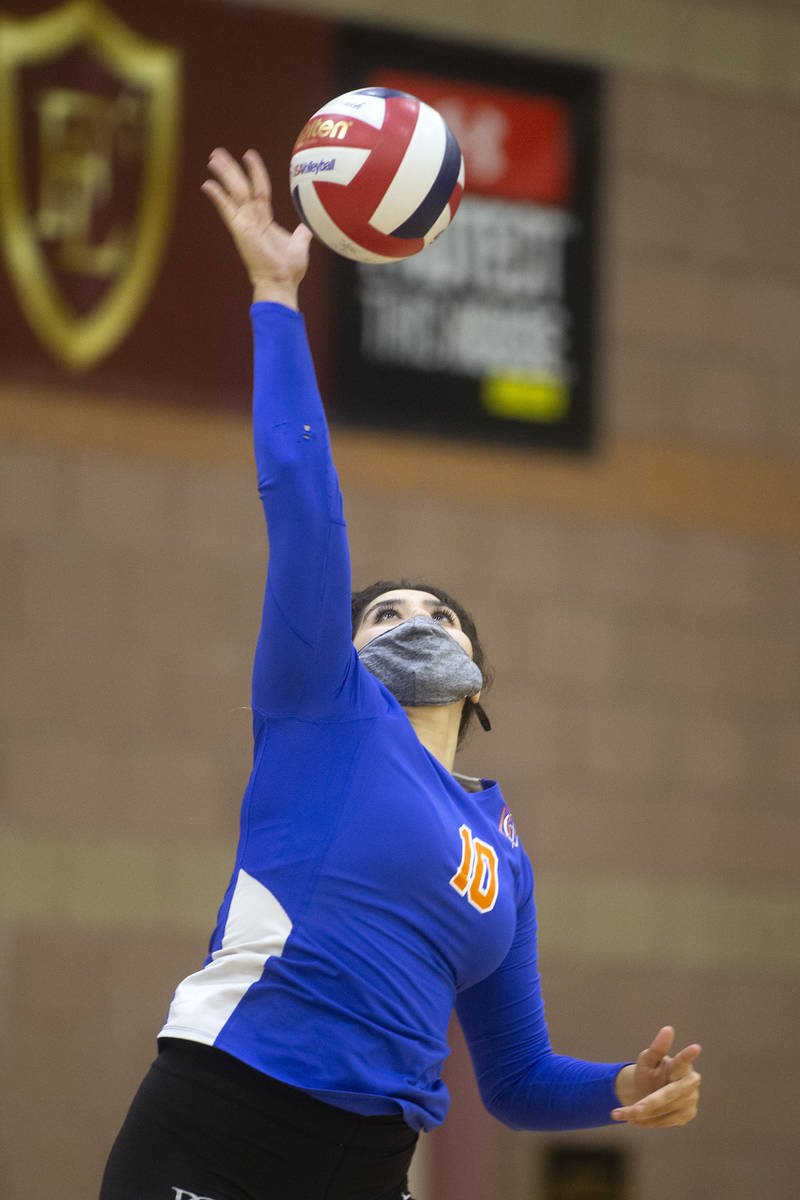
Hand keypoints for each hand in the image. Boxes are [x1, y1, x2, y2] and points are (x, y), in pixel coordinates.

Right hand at [202, 147, 312, 307]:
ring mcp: (244, 224)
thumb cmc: (289, 270)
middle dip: (230, 169)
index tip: (248, 154)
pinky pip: (227, 209)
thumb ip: (303, 231)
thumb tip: (313, 223)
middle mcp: (252, 219)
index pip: (259, 189)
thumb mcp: (300, 244)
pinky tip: (207, 184)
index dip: (255, 172)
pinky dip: (218, 197)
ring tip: (213, 157)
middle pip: (240, 187)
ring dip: (224, 174)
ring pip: (234, 192)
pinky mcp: (240, 230)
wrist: (281, 283)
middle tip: (217, 152)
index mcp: (264, 220)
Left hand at [612, 1026, 700, 1127]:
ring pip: (664, 1111)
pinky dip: (647, 1121)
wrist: (649, 1092)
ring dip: (642, 1115)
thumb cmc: (649, 1071)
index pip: (684, 1060)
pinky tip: (633, 1118)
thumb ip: (657, 1048)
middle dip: (650, 1103)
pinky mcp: (687, 1115)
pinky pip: (664, 1121)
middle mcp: (690, 1082)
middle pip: (669, 1094)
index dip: (688, 1055)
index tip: (695, 1048)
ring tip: (620, 1113)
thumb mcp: (647, 1060)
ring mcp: (691, 1100)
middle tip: (633, 1110)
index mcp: (681, 1065)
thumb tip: (668, 1029)